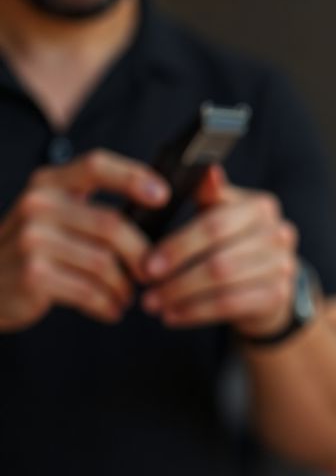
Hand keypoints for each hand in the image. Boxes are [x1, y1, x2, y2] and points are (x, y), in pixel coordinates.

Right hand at [0, 150, 167, 330]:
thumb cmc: (33, 250)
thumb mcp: (53, 216)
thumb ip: (91, 209)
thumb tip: (157, 209)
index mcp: (49, 184)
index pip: (96, 165)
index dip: (133, 176)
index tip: (164, 195)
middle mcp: (37, 205)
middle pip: (112, 225)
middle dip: (141, 255)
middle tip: (153, 274)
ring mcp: (32, 240)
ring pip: (105, 263)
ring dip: (124, 287)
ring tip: (126, 296)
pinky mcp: (33, 274)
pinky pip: (90, 291)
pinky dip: (108, 304)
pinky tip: (111, 309)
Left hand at [141, 166, 300, 337]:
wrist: (268, 279)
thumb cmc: (233, 241)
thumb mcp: (221, 214)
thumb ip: (210, 196)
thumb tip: (206, 170)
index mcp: (260, 207)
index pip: (216, 224)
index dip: (179, 246)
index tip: (147, 263)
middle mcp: (278, 234)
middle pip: (220, 258)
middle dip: (177, 276)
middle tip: (146, 287)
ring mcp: (283, 266)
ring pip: (224, 284)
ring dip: (182, 297)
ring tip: (153, 303)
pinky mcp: (278, 295)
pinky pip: (231, 305)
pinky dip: (196, 312)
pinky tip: (173, 316)